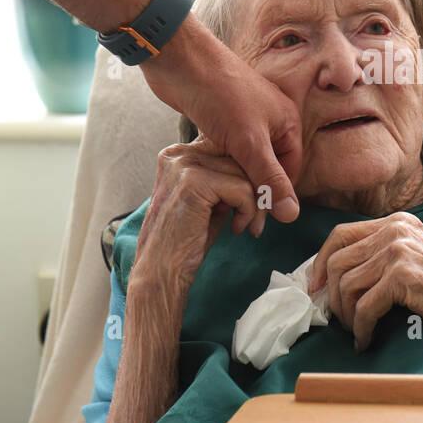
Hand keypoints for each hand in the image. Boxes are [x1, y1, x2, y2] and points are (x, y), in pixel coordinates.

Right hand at [133, 136, 268, 295]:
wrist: (160, 273)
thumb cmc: (186, 242)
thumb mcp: (209, 202)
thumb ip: (227, 180)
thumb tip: (263, 172)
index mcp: (177, 155)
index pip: (230, 149)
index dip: (249, 175)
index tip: (253, 204)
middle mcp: (178, 155)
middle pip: (239, 158)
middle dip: (257, 189)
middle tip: (256, 220)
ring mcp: (184, 166)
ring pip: (245, 172)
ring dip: (256, 203)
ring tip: (247, 226)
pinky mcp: (194, 182)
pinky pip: (242, 188)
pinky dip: (249, 211)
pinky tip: (237, 228)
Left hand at [140, 16, 302, 223]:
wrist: (180, 60)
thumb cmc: (220, 93)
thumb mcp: (249, 142)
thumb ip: (269, 180)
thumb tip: (291, 215)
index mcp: (287, 123)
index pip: (289, 173)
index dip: (274, 200)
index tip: (255, 224)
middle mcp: (270, 121)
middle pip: (268, 169)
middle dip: (253, 195)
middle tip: (236, 223)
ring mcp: (244, 120)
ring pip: (245, 162)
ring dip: (235, 184)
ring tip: (221, 208)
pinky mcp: (220, 120)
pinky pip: (227, 153)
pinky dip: (220, 168)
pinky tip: (208, 183)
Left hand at [307, 213, 422, 350]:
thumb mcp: (414, 258)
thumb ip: (381, 256)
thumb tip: (331, 276)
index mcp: (397, 222)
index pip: (341, 235)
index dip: (320, 263)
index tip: (315, 289)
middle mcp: (396, 230)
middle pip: (337, 262)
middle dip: (332, 297)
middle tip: (339, 320)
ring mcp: (398, 250)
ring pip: (346, 287)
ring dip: (347, 317)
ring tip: (358, 331)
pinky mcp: (401, 276)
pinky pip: (363, 308)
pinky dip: (361, 329)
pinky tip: (367, 340)